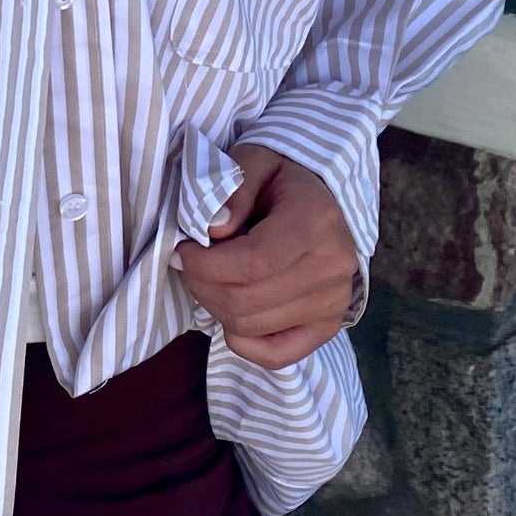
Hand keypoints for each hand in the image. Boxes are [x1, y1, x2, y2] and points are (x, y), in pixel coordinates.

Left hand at [172, 142, 359, 370]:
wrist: (325, 201)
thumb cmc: (283, 180)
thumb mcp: (256, 160)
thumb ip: (233, 188)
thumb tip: (213, 231)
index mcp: (316, 222)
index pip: (253, 263)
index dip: (205, 264)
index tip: (182, 250)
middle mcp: (333, 268)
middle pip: (246, 300)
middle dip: (201, 284)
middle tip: (188, 264)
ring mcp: (333, 303)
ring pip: (251, 326)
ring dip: (214, 306)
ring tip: (209, 278)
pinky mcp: (327, 327)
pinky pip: (275, 355)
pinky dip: (242, 340)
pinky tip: (230, 311)